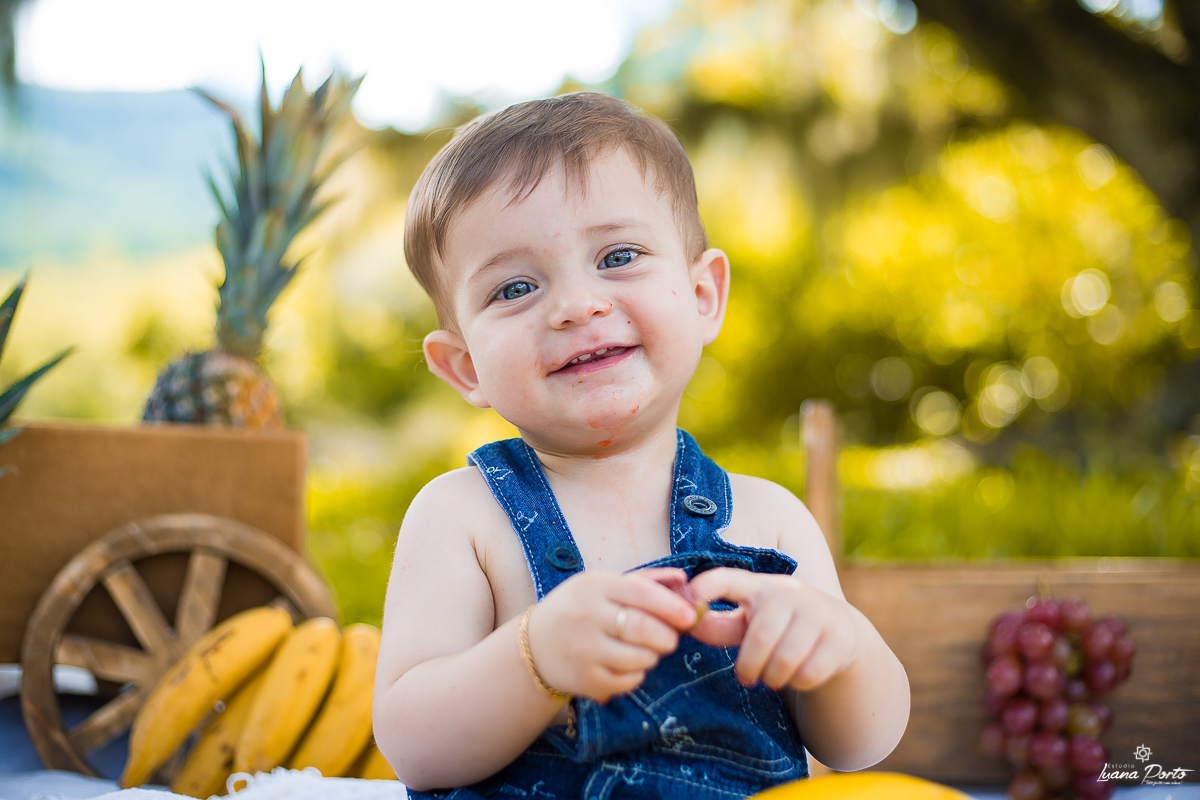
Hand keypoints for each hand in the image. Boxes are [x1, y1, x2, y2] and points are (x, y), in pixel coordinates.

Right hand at [527, 569, 698, 702]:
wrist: (534, 647)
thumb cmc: (578, 610)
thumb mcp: (601, 586)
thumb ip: (643, 581)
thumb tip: (682, 579)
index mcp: (593, 586)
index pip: (640, 593)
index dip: (670, 605)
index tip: (691, 616)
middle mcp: (586, 616)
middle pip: (642, 628)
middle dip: (667, 636)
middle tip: (670, 639)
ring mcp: (584, 650)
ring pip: (639, 658)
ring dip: (652, 656)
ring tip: (646, 650)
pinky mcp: (584, 679)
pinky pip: (628, 681)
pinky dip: (636, 675)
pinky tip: (626, 665)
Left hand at [687, 568, 860, 691]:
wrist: (837, 629)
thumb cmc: (778, 626)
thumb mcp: (748, 622)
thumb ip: (718, 626)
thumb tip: (688, 625)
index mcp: (759, 587)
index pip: (728, 578)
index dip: (707, 586)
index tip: (691, 597)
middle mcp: (789, 593)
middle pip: (761, 635)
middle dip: (749, 665)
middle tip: (746, 678)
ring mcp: (818, 613)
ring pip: (787, 659)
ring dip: (772, 677)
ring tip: (770, 678)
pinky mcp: (839, 637)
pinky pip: (810, 672)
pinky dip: (797, 683)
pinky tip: (796, 675)